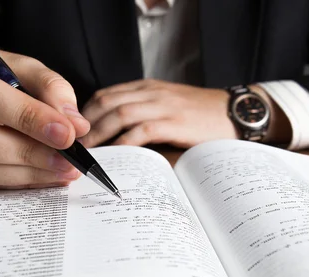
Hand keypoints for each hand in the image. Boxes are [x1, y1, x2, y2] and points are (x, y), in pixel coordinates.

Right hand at [0, 42, 89, 189]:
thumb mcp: (13, 65)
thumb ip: (46, 87)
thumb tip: (75, 124)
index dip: (26, 116)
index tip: (65, 133)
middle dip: (26, 151)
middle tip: (67, 160)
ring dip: (21, 174)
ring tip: (60, 172)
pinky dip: (10, 184)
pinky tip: (39, 178)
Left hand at [79, 79, 236, 147]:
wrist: (235, 113)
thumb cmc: (201, 117)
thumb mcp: (169, 107)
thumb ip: (144, 116)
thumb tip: (116, 141)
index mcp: (147, 87)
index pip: (106, 94)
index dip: (85, 114)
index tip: (75, 134)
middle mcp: (151, 92)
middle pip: (106, 102)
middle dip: (85, 125)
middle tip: (73, 147)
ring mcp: (163, 105)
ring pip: (118, 114)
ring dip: (98, 135)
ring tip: (87, 154)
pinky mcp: (174, 122)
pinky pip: (140, 131)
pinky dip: (123, 144)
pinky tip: (114, 157)